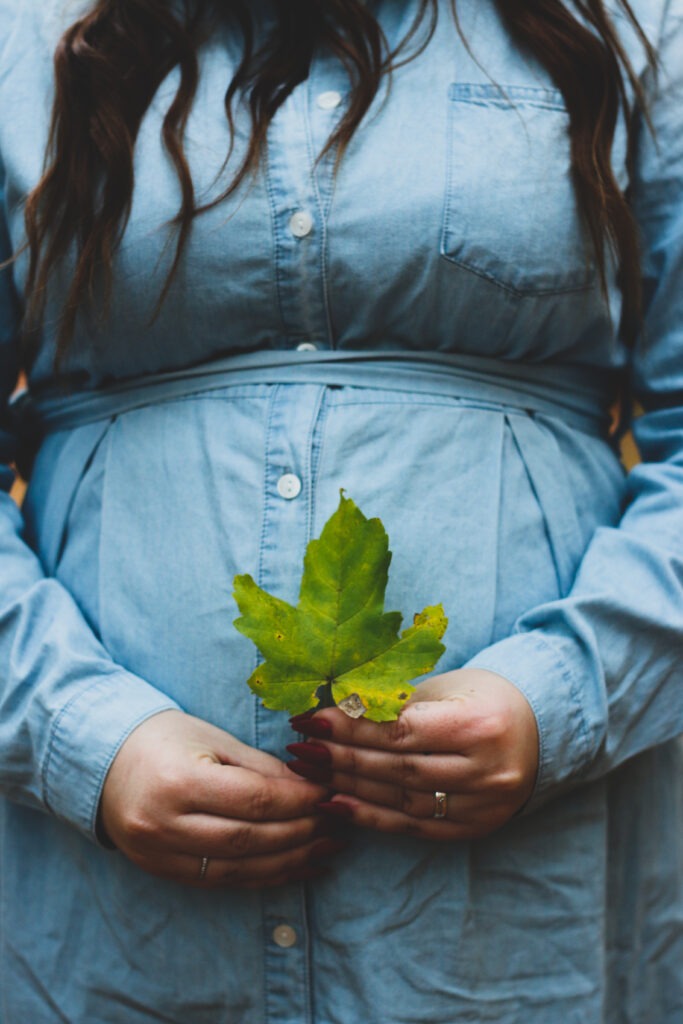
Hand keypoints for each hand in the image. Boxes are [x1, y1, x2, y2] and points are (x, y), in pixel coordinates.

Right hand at [100, 710, 341, 887]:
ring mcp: (159, 854)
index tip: (328, 794)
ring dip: (289, 862)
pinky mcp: (161, 872)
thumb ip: (261, 768)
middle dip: (300, 833)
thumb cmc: (166, 739)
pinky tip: (295, 868)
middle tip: (335, 823)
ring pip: (238, 868)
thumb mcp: (213, 740)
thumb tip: (312, 786)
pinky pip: (221, 881)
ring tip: (326, 849)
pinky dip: (262, 876)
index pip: (253, 799)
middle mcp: (165, 823)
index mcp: (179, 782)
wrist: (106, 762)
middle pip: (249, 839)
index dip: (298, 800)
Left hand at [287, 669, 538, 840]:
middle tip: (300, 746)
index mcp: (479, 723)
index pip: (402, 730)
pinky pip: (413, 827)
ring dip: (348, 785)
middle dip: (341, 756)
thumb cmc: (481, 698)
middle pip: (398, 767)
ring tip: (310, 770)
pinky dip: (371, 816)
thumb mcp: (445, 688)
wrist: (539, 731)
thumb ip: (395, 702)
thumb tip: (333, 708)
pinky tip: (336, 803)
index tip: (310, 718)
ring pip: (402, 799)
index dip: (351, 726)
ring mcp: (482, 805)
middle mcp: (485, 770)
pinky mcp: (474, 828)